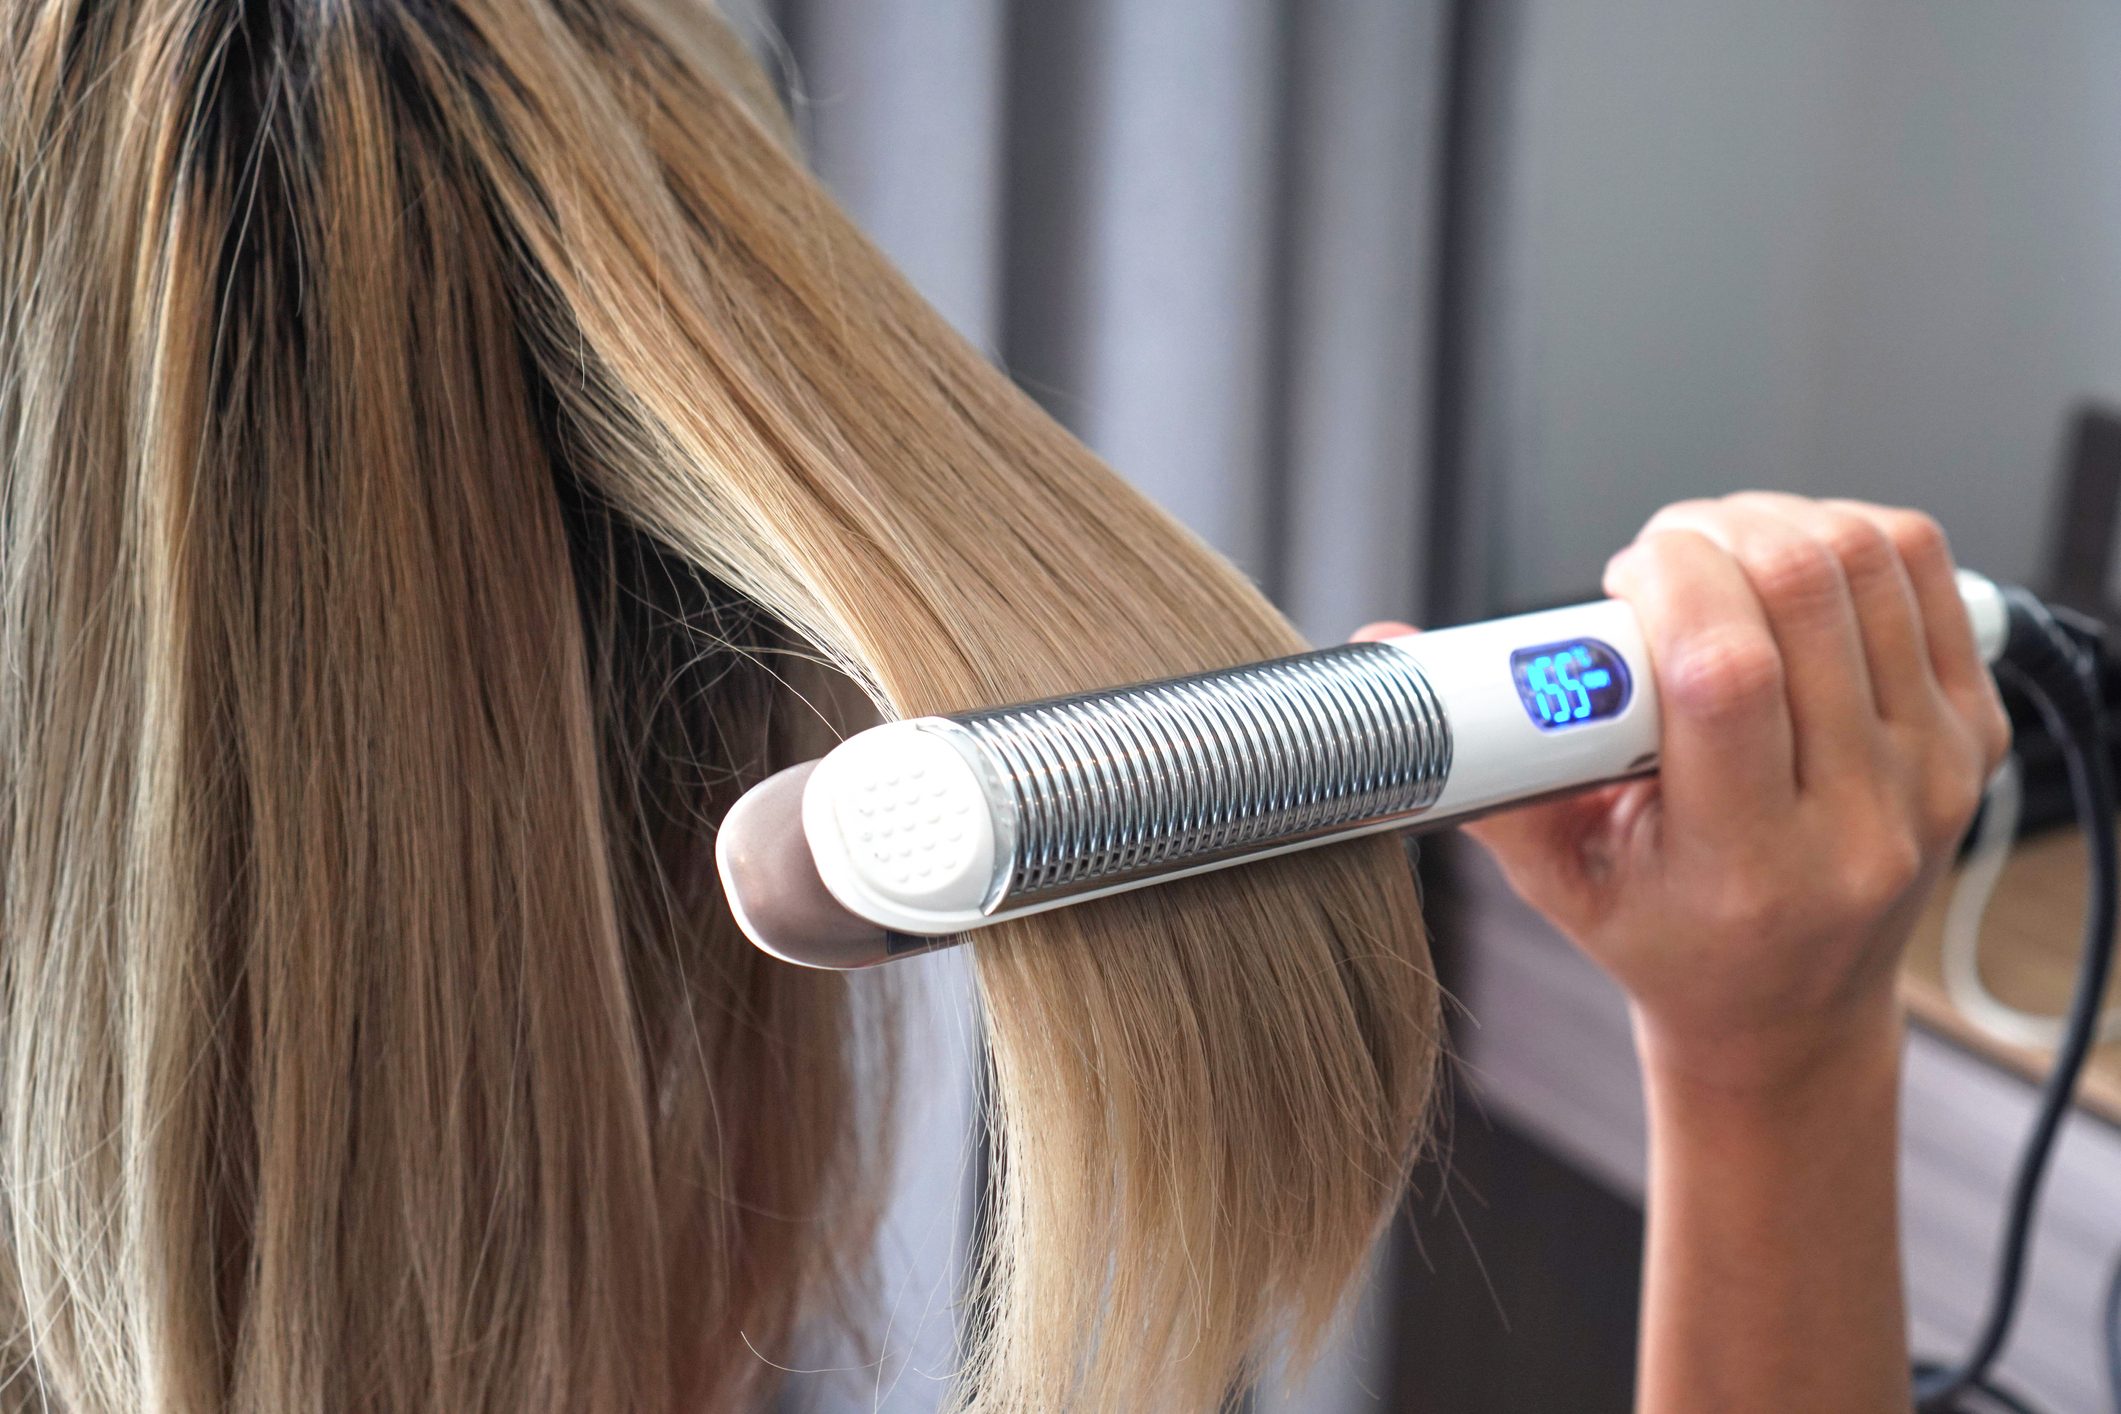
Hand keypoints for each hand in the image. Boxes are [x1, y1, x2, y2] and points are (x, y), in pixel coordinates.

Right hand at [1360, 493, 2010, 1094]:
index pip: (1726, 673)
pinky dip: (1845, 533)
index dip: (1668, 584)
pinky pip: (1921, 568)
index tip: (1619, 583)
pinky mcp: (1975, 732)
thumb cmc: (1663, 937)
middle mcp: (1860, 821)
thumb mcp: (1556, 877)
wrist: (1789, 1008)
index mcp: (1746, 870)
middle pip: (1803, 590)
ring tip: (1716, 562)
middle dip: (1710, 535)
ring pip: (1866, 559)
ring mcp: (1933, 773)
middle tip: (1660, 567)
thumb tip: (1383, 657)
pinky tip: (1788, 569)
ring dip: (1773, 523)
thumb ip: (1476, 767)